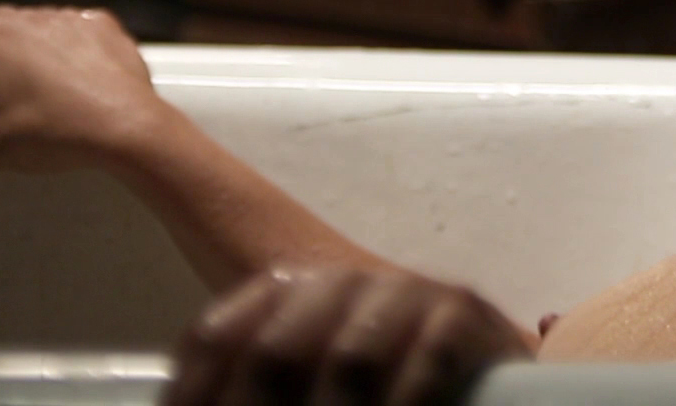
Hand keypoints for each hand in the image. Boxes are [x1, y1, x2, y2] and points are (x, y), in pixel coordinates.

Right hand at [0, 3, 173, 187]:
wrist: (129, 129)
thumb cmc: (55, 137)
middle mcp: (24, 21)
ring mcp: (66, 20)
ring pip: (33, 21)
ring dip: (26, 41)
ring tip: (29, 82)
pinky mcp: (102, 26)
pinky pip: (76, 25)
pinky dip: (69, 42)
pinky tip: (73, 72)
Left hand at [164, 268, 532, 405]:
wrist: (478, 365)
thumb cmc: (377, 385)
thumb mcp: (308, 380)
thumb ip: (259, 386)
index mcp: (285, 292)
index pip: (215, 337)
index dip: (197, 395)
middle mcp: (336, 281)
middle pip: (273, 352)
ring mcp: (403, 291)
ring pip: (349, 361)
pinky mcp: (461, 311)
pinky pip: (425, 360)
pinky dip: (406, 403)